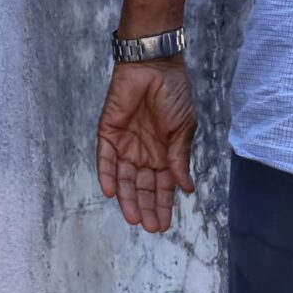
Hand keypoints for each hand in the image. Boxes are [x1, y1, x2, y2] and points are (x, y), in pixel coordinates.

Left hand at [97, 58, 198, 233]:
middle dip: (146, 206)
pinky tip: (111, 192)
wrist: (154, 66)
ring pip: (123, 178)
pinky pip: (105, 158)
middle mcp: (143, 152)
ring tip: (134, 217)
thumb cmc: (174, 93)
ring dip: (127, 198)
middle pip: (142, 186)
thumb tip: (187, 188)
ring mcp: (124, 144)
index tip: (165, 225)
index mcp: (164, 152)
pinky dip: (107, 175)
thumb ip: (180, 159)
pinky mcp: (107, 133)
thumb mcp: (184, 129)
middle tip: (150, 227)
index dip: (163, 204)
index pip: (162, 185)